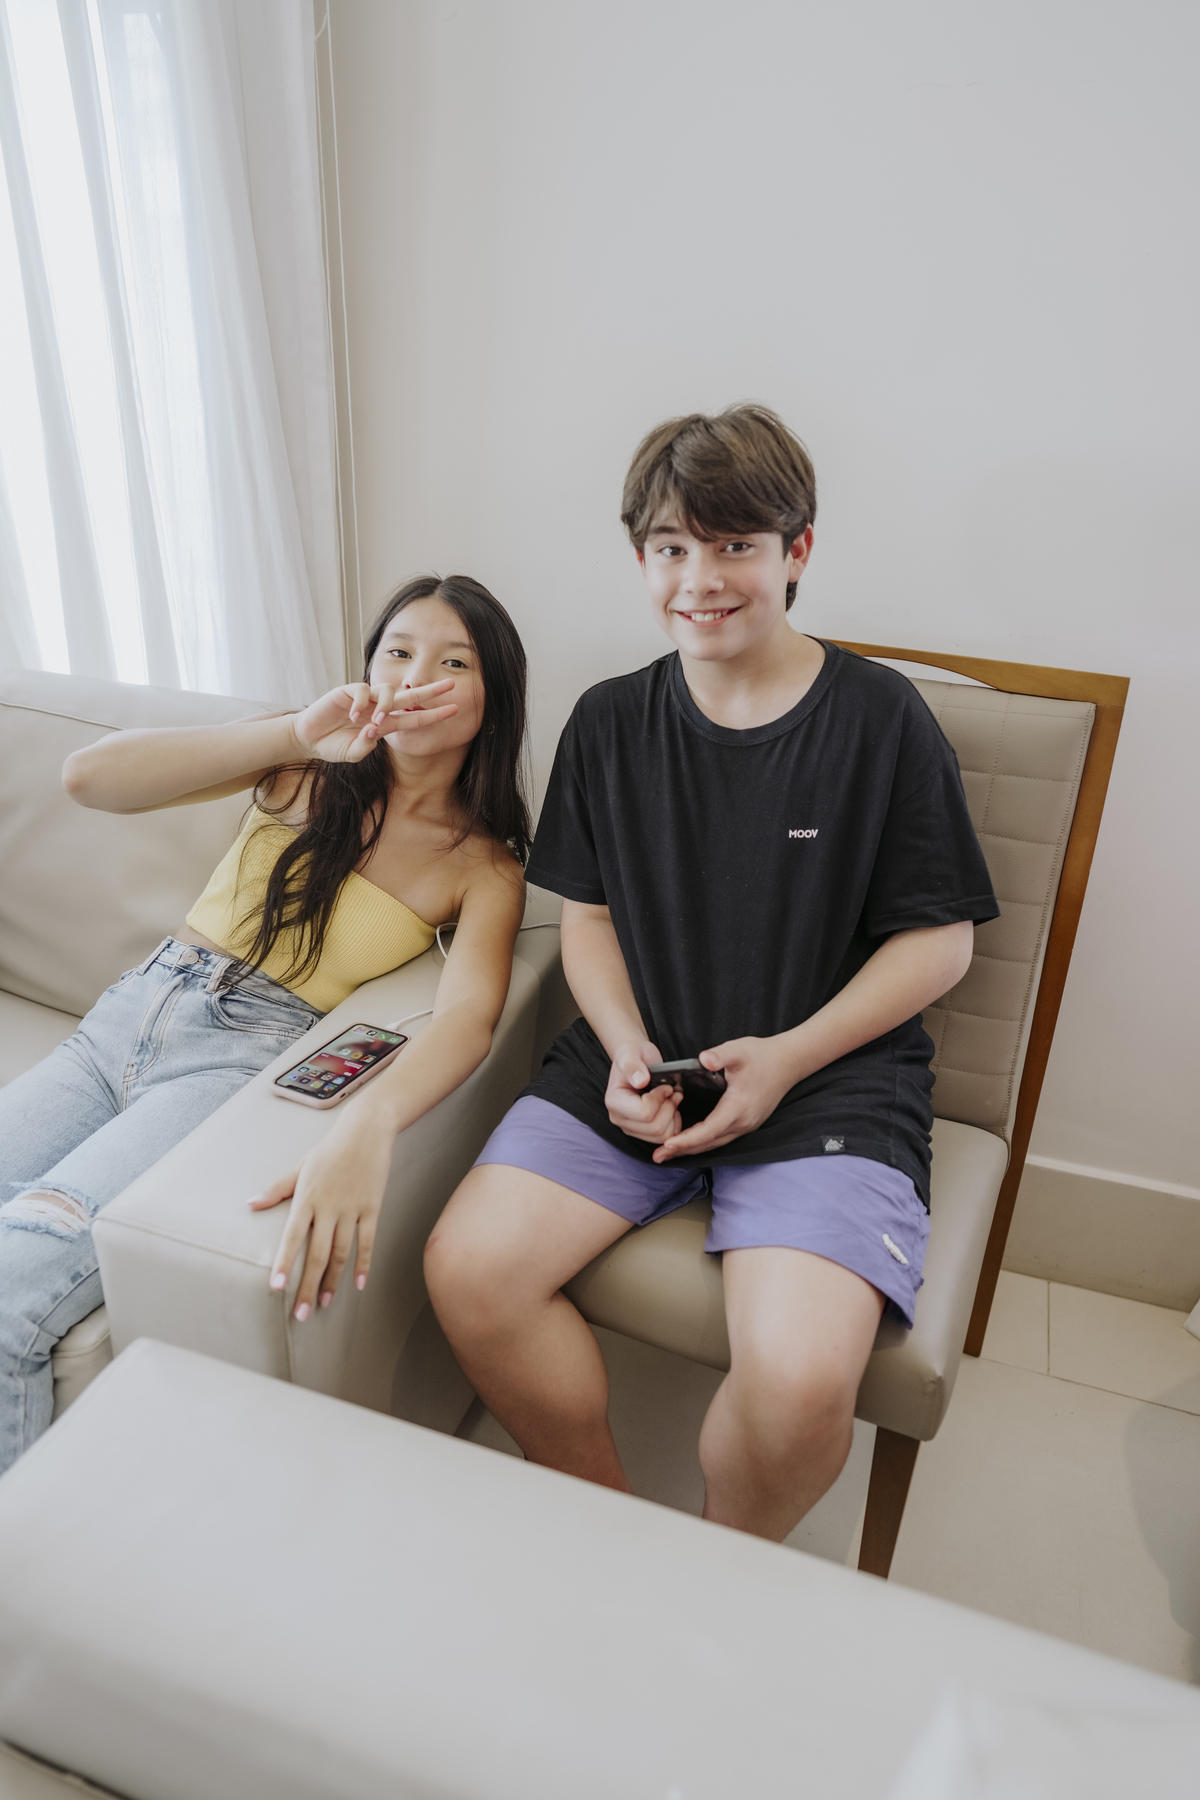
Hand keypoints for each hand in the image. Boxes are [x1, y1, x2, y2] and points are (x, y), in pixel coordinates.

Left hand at [248, 1109, 395, 1318]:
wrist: (366, 1131)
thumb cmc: (329, 1150)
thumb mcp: (300, 1167)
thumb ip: (277, 1190)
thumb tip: (250, 1203)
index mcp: (307, 1198)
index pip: (293, 1237)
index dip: (286, 1264)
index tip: (277, 1288)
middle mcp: (329, 1207)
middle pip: (318, 1254)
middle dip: (308, 1286)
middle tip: (300, 1314)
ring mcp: (352, 1209)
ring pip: (342, 1253)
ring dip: (332, 1281)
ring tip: (323, 1303)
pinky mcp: (372, 1208)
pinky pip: (367, 1241)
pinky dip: (364, 1264)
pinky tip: (358, 1284)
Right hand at [291, 680, 457, 763]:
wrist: (309, 738)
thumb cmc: (332, 745)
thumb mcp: (351, 753)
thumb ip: (364, 747)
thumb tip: (373, 732)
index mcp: (385, 724)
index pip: (415, 718)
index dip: (434, 715)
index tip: (455, 710)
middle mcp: (379, 709)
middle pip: (410, 696)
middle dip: (431, 690)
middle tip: (452, 683)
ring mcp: (365, 698)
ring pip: (388, 692)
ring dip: (387, 707)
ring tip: (375, 722)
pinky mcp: (348, 691)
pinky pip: (362, 690)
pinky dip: (361, 702)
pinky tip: (352, 715)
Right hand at [605, 1040, 681, 1145]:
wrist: (636, 1062)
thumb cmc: (634, 1056)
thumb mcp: (630, 1053)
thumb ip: (632, 1065)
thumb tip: (640, 1081)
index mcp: (614, 1102)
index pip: (644, 1113)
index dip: (660, 1098)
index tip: (665, 1085)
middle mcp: (620, 1119)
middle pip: (655, 1127)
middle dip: (669, 1108)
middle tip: (672, 1092)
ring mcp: (631, 1128)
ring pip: (661, 1136)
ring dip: (672, 1116)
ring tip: (672, 1099)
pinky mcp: (643, 1133)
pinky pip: (665, 1138)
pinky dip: (673, 1124)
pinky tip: (671, 1109)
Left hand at [651, 1037, 797, 1162]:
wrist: (788, 1062)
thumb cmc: (762, 1056)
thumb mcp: (739, 1050)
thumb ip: (720, 1055)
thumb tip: (704, 1059)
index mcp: (738, 1107)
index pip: (709, 1130)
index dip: (687, 1139)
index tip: (667, 1145)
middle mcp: (743, 1122)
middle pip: (709, 1143)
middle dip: (683, 1150)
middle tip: (658, 1156)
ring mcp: (747, 1125)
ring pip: (715, 1143)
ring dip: (692, 1149)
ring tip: (668, 1153)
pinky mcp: (747, 1122)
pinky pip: (722, 1137)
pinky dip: (703, 1141)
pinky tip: (690, 1141)